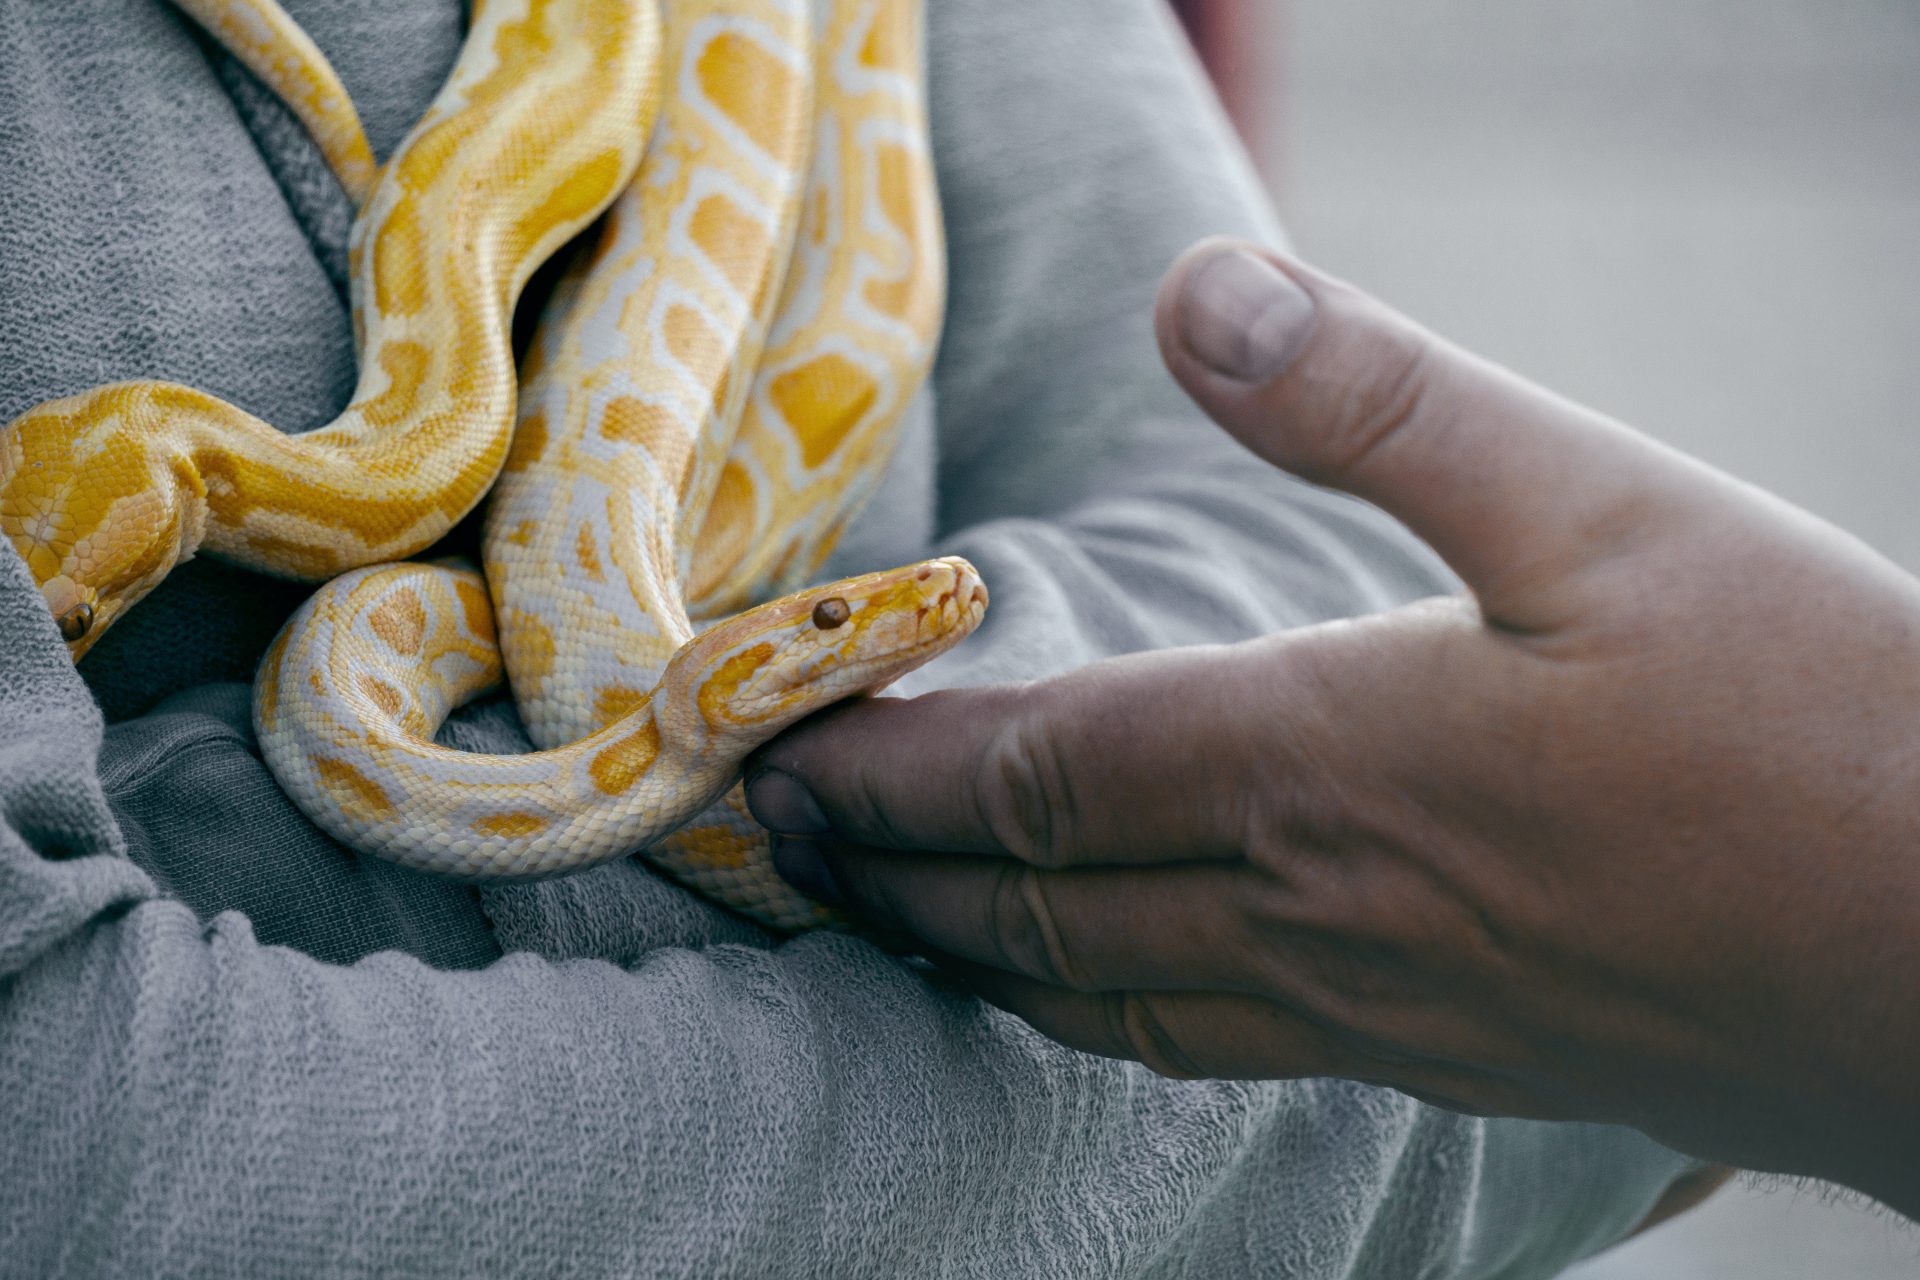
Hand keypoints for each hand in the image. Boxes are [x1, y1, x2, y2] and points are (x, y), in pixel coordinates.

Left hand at [744, 240, 1919, 1215]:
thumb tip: (1206, 296)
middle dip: (894, 871)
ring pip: (1106, 998)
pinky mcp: (1447, 1060)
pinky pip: (1212, 1050)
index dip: (898, 765)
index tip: (785, 750)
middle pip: (1038, 903)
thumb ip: (1382, 405)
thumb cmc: (1812, 725)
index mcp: (1329, 762)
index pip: (1041, 777)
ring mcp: (1376, 1008)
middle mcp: (1317, 906)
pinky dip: (1103, 1017)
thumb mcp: (1603, 508)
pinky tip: (1098, 1000)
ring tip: (893, 926)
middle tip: (781, 845)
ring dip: (975, 957)